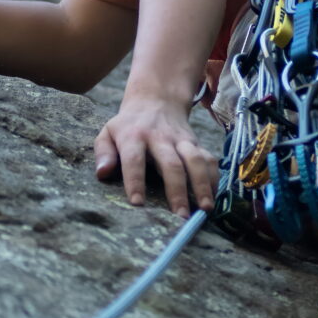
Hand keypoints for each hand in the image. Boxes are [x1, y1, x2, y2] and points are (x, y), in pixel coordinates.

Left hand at [94, 94, 218, 216]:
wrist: (156, 100)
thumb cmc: (128, 126)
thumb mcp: (108, 133)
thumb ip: (103, 152)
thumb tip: (102, 173)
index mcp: (134, 136)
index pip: (134, 160)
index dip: (135, 181)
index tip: (137, 204)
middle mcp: (160, 138)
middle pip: (171, 164)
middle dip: (177, 191)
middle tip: (180, 217)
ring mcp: (181, 140)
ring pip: (195, 160)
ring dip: (202, 184)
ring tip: (204, 208)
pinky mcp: (196, 142)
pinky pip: (209, 159)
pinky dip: (214, 177)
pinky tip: (214, 197)